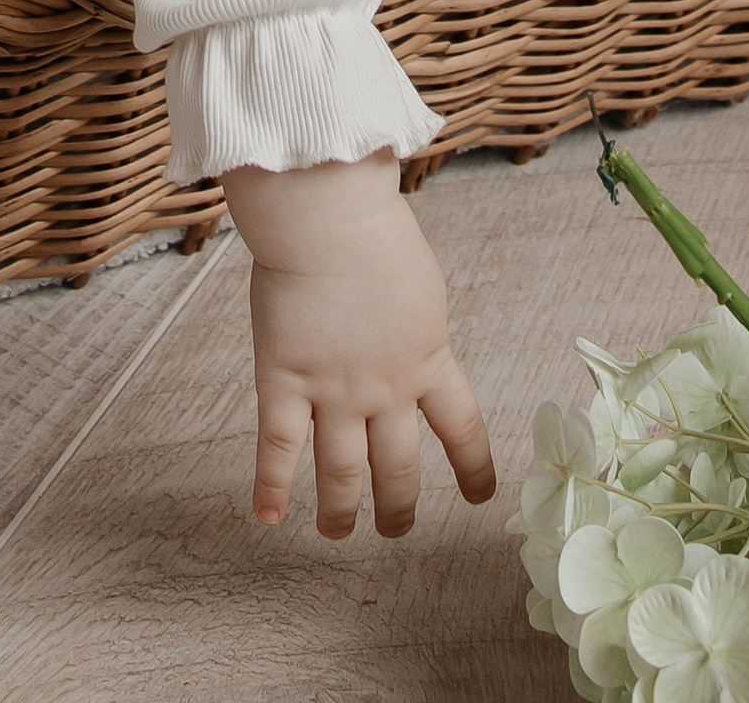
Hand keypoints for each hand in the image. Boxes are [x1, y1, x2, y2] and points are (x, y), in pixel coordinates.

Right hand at [221, 151, 495, 538]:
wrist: (329, 218)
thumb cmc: (373, 232)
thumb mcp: (421, 286)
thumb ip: (417, 327)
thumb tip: (414, 342)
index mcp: (427, 359)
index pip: (462, 428)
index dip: (473, 467)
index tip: (481, 496)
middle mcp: (384, 389)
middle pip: (397, 467)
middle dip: (398, 506)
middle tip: (394, 528)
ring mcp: (332, 390)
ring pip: (341, 473)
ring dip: (340, 510)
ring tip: (337, 531)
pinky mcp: (284, 379)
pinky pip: (277, 447)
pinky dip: (271, 487)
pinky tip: (268, 517)